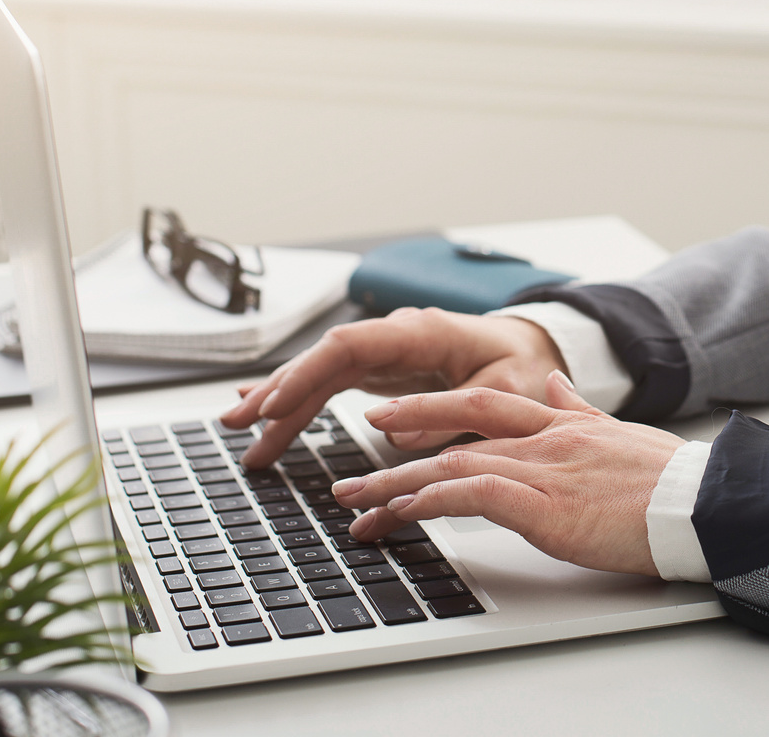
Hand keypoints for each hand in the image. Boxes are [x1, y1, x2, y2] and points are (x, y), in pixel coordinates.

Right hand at [219, 309, 566, 468]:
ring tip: (238, 431)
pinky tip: (266, 416)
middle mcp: (393, 337)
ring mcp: (384, 353)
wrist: (531, 349)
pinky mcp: (381, 372)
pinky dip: (299, 402)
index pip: (349, 346)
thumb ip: (457, 411)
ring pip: (319, 373)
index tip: (274, 404)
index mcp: (420, 333)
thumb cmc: (521, 365)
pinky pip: (330, 385)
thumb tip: (401, 436)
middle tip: (237, 426)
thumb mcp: (504, 391)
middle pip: (321, 360)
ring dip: (279, 402)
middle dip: (277, 391)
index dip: (307, 373)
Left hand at [335, 371, 680, 576]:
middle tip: (350, 479)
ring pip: (451, 466)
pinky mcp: (544, 507)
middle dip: (395, 453)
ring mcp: (542, 471)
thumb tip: (554, 382)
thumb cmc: (669, 480)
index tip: (387, 418)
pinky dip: (432, 502)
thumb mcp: (620, 432)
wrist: (701, 503)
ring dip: (397, 488)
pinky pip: (473, 496)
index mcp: (561, 423)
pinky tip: (405, 514)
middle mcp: (544, 440)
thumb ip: (578, 408)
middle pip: (453, 434)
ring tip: (358, 509)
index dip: (428, 406)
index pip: (482, 403)